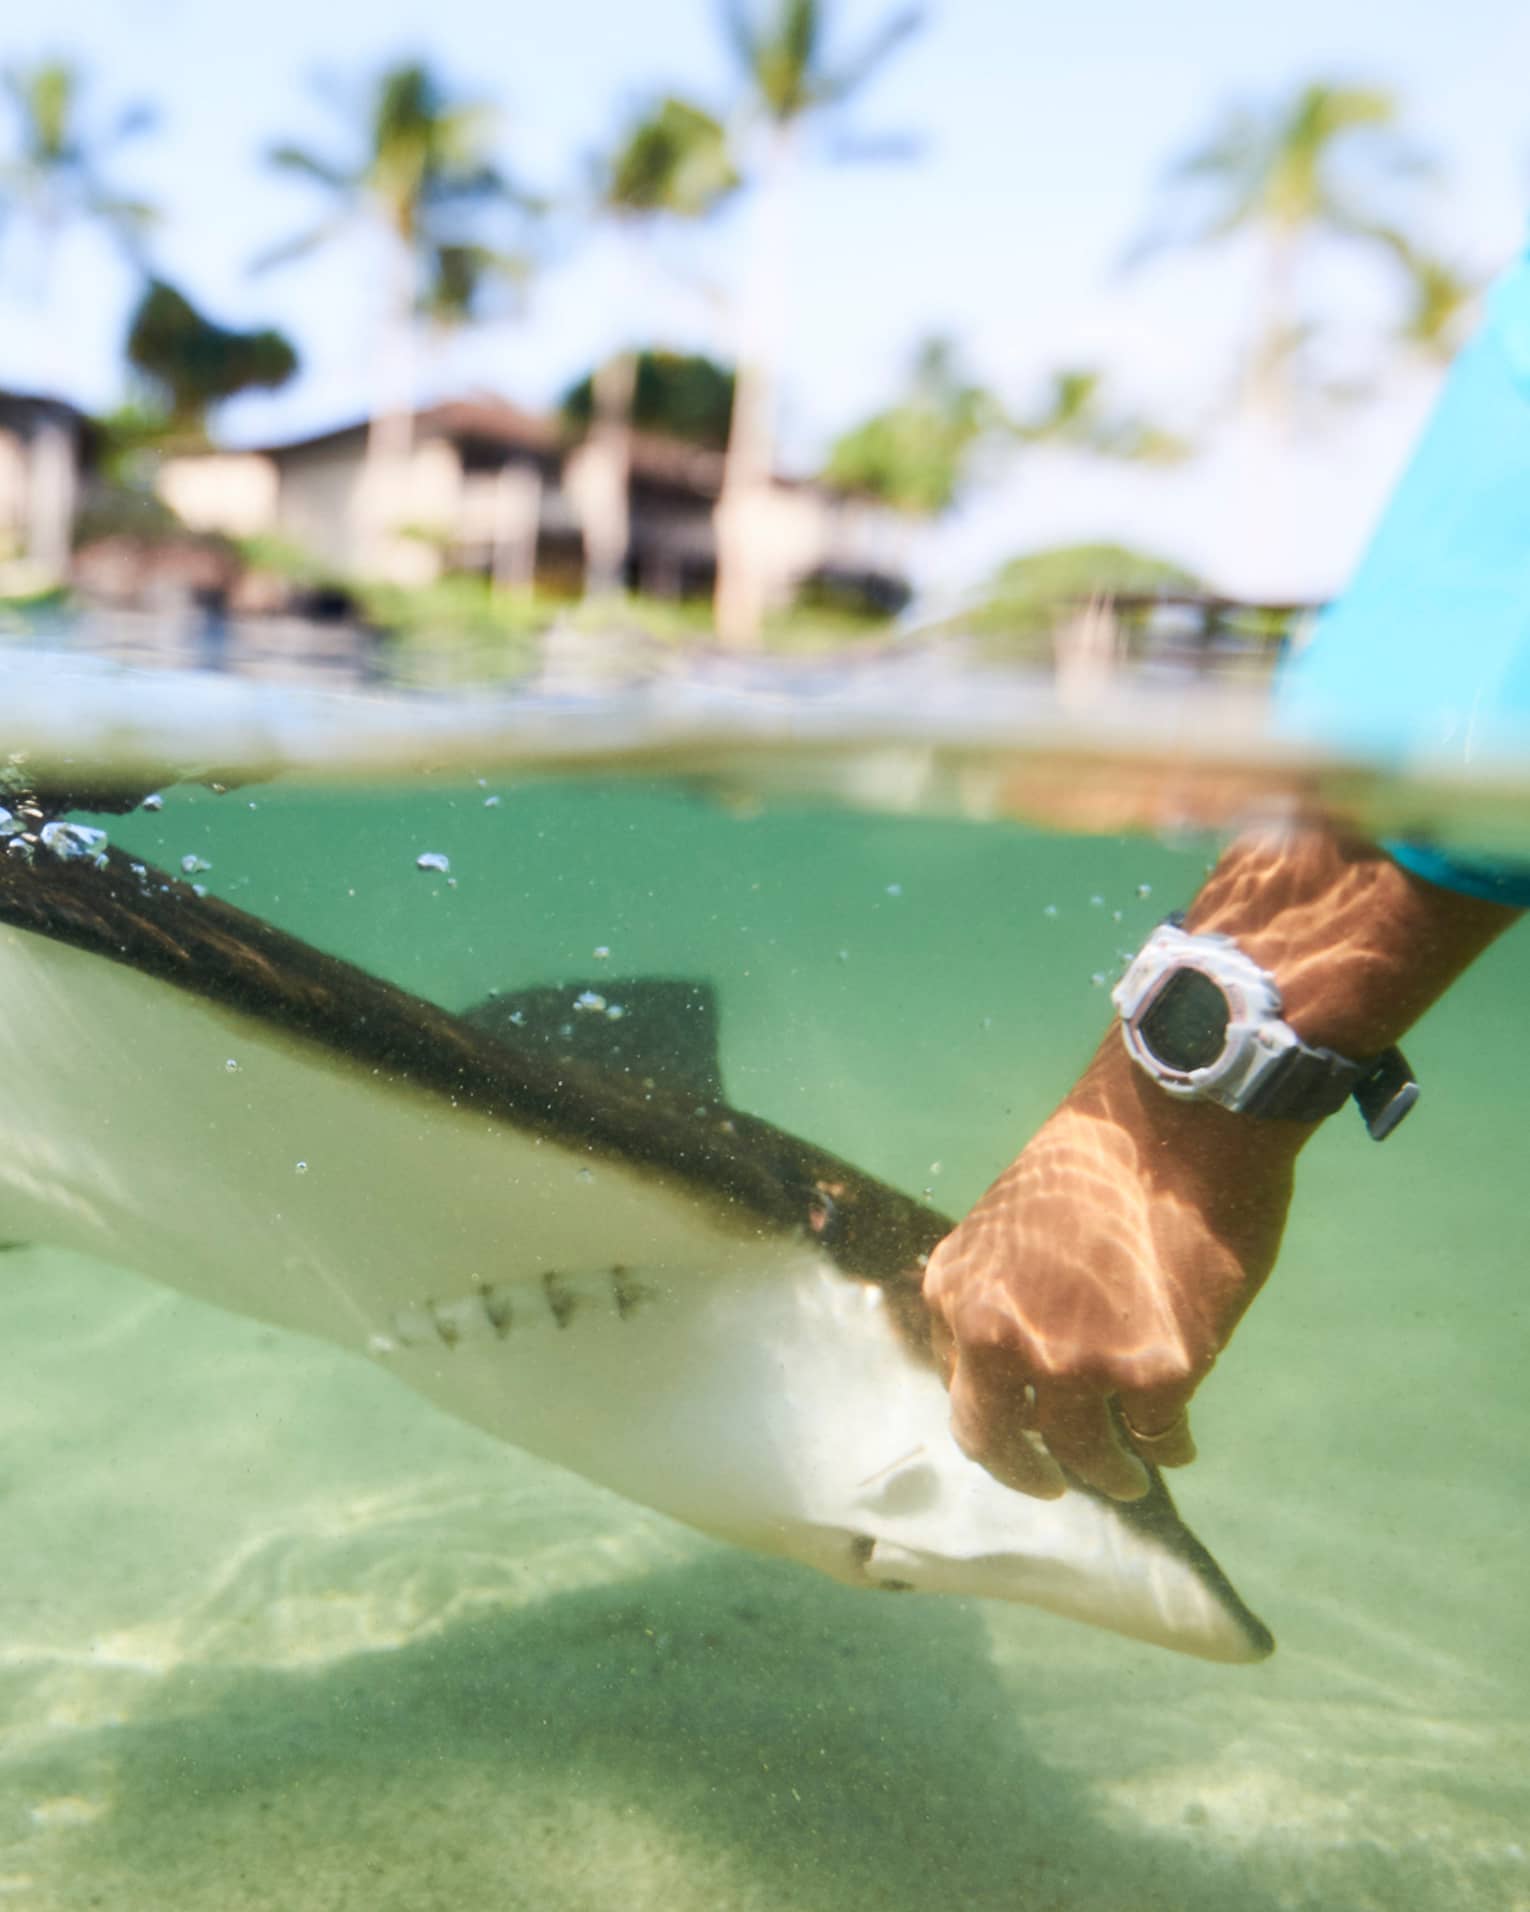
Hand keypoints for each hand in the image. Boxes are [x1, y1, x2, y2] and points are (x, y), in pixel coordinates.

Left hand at [923, 1032, 1299, 1499]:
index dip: (995, 1407)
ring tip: (1127, 1477)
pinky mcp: (1153, 1377)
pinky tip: (1177, 1444)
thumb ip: (1003, 1291)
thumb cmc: (1103, 1161)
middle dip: (1026, 1474)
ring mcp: (1075, 1364)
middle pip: (998, 1442)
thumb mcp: (1012, 1223)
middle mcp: (1000, 1337)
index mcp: (957, 1291)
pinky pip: (1157, 1439)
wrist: (1180, 1123)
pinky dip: (1167, 1448)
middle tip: (1049, 1486)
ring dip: (1108, 1474)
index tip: (1020, 1422)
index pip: (961, 1380)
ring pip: (1085, 1453)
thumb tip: (1015, 1361)